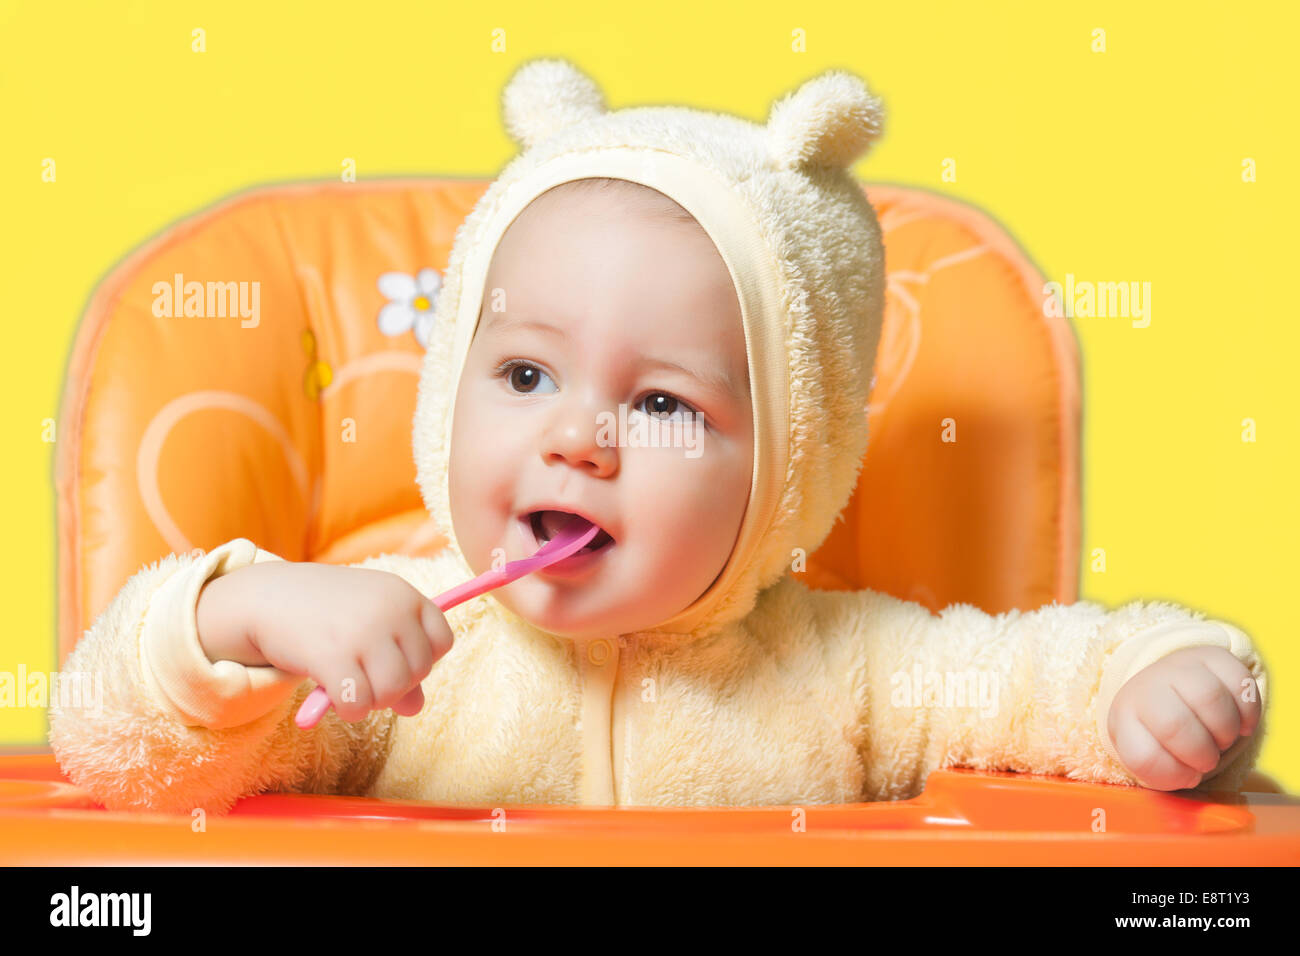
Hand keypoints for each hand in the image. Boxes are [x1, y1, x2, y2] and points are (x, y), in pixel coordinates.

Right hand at [199, 562, 452, 722]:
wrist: (269, 597)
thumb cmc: (328, 613)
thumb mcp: (370, 626)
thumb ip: (398, 663)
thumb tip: (416, 708)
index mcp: (404, 595)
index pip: (443, 641)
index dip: (422, 660)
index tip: (395, 659)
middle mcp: (390, 610)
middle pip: (419, 671)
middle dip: (394, 684)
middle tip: (364, 675)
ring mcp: (362, 632)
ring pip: (393, 691)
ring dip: (374, 701)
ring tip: (353, 687)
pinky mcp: (332, 656)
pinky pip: (360, 704)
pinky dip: (350, 710)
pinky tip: (336, 698)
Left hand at [1107, 645, 1260, 789]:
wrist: (1168, 687)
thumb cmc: (1160, 733)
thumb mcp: (1149, 754)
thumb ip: (1163, 774)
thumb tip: (1190, 776)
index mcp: (1124, 718)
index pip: (1144, 756)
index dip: (1174, 775)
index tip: (1186, 773)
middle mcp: (1146, 687)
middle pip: (1174, 725)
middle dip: (1201, 754)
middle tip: (1207, 758)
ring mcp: (1178, 667)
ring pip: (1208, 697)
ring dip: (1225, 732)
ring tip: (1221, 738)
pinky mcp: (1212, 656)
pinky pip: (1239, 683)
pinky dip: (1248, 712)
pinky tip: (1240, 722)